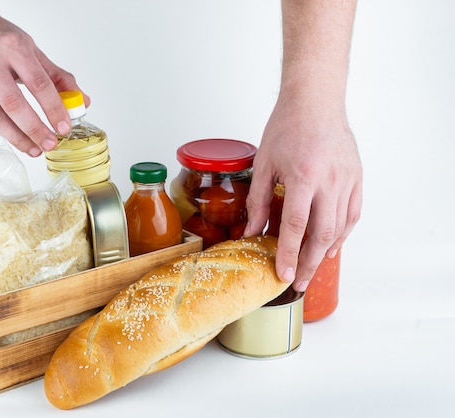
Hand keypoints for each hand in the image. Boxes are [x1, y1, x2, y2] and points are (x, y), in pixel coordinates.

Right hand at [0, 13, 87, 155]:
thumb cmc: (1, 39)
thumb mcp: (33, 50)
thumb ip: (58, 77)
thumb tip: (82, 101)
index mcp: (13, 48)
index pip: (38, 83)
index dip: (54, 109)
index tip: (64, 127)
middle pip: (14, 104)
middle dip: (35, 129)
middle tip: (51, 144)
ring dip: (18, 138)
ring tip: (35, 149)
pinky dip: (4, 132)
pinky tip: (18, 139)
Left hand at [244, 88, 361, 291]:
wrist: (315, 101)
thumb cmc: (287, 126)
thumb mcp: (264, 164)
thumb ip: (258, 201)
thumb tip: (252, 232)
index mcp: (304, 177)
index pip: (295, 227)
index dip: (289, 254)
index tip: (284, 274)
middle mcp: (330, 182)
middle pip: (322, 234)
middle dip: (309, 263)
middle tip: (299, 281)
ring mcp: (347, 180)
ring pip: (341, 227)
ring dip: (325, 251)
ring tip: (311, 267)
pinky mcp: (357, 177)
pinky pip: (353, 213)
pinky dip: (343, 233)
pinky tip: (331, 245)